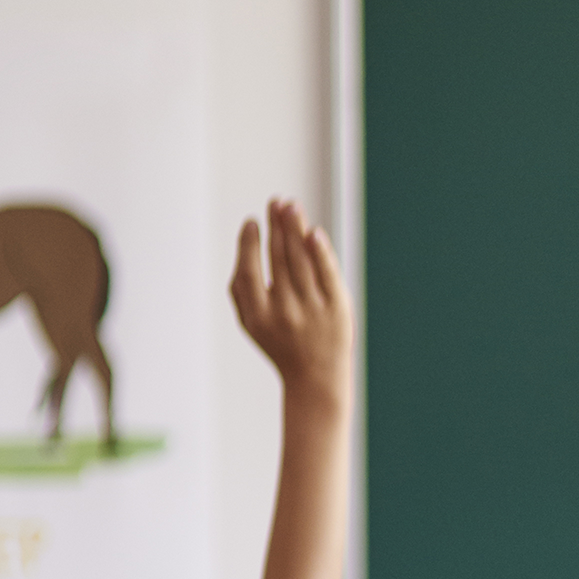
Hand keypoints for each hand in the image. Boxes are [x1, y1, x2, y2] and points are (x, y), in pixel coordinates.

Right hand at [226, 201, 350, 404]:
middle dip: (277, 226)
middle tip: (276, 202)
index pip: (250, 270)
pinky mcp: (337, 308)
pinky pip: (328, 275)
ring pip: (302, 261)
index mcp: (258, 314)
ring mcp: (313, 309)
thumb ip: (241, 288)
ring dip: (296, 229)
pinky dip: (320, 253)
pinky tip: (313, 233)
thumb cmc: (278, 342)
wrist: (315, 377)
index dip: (249, 243)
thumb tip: (246, 244)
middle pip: (279, 259)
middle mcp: (285, 310)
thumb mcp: (249, 322)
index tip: (252, 221)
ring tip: (290, 207)